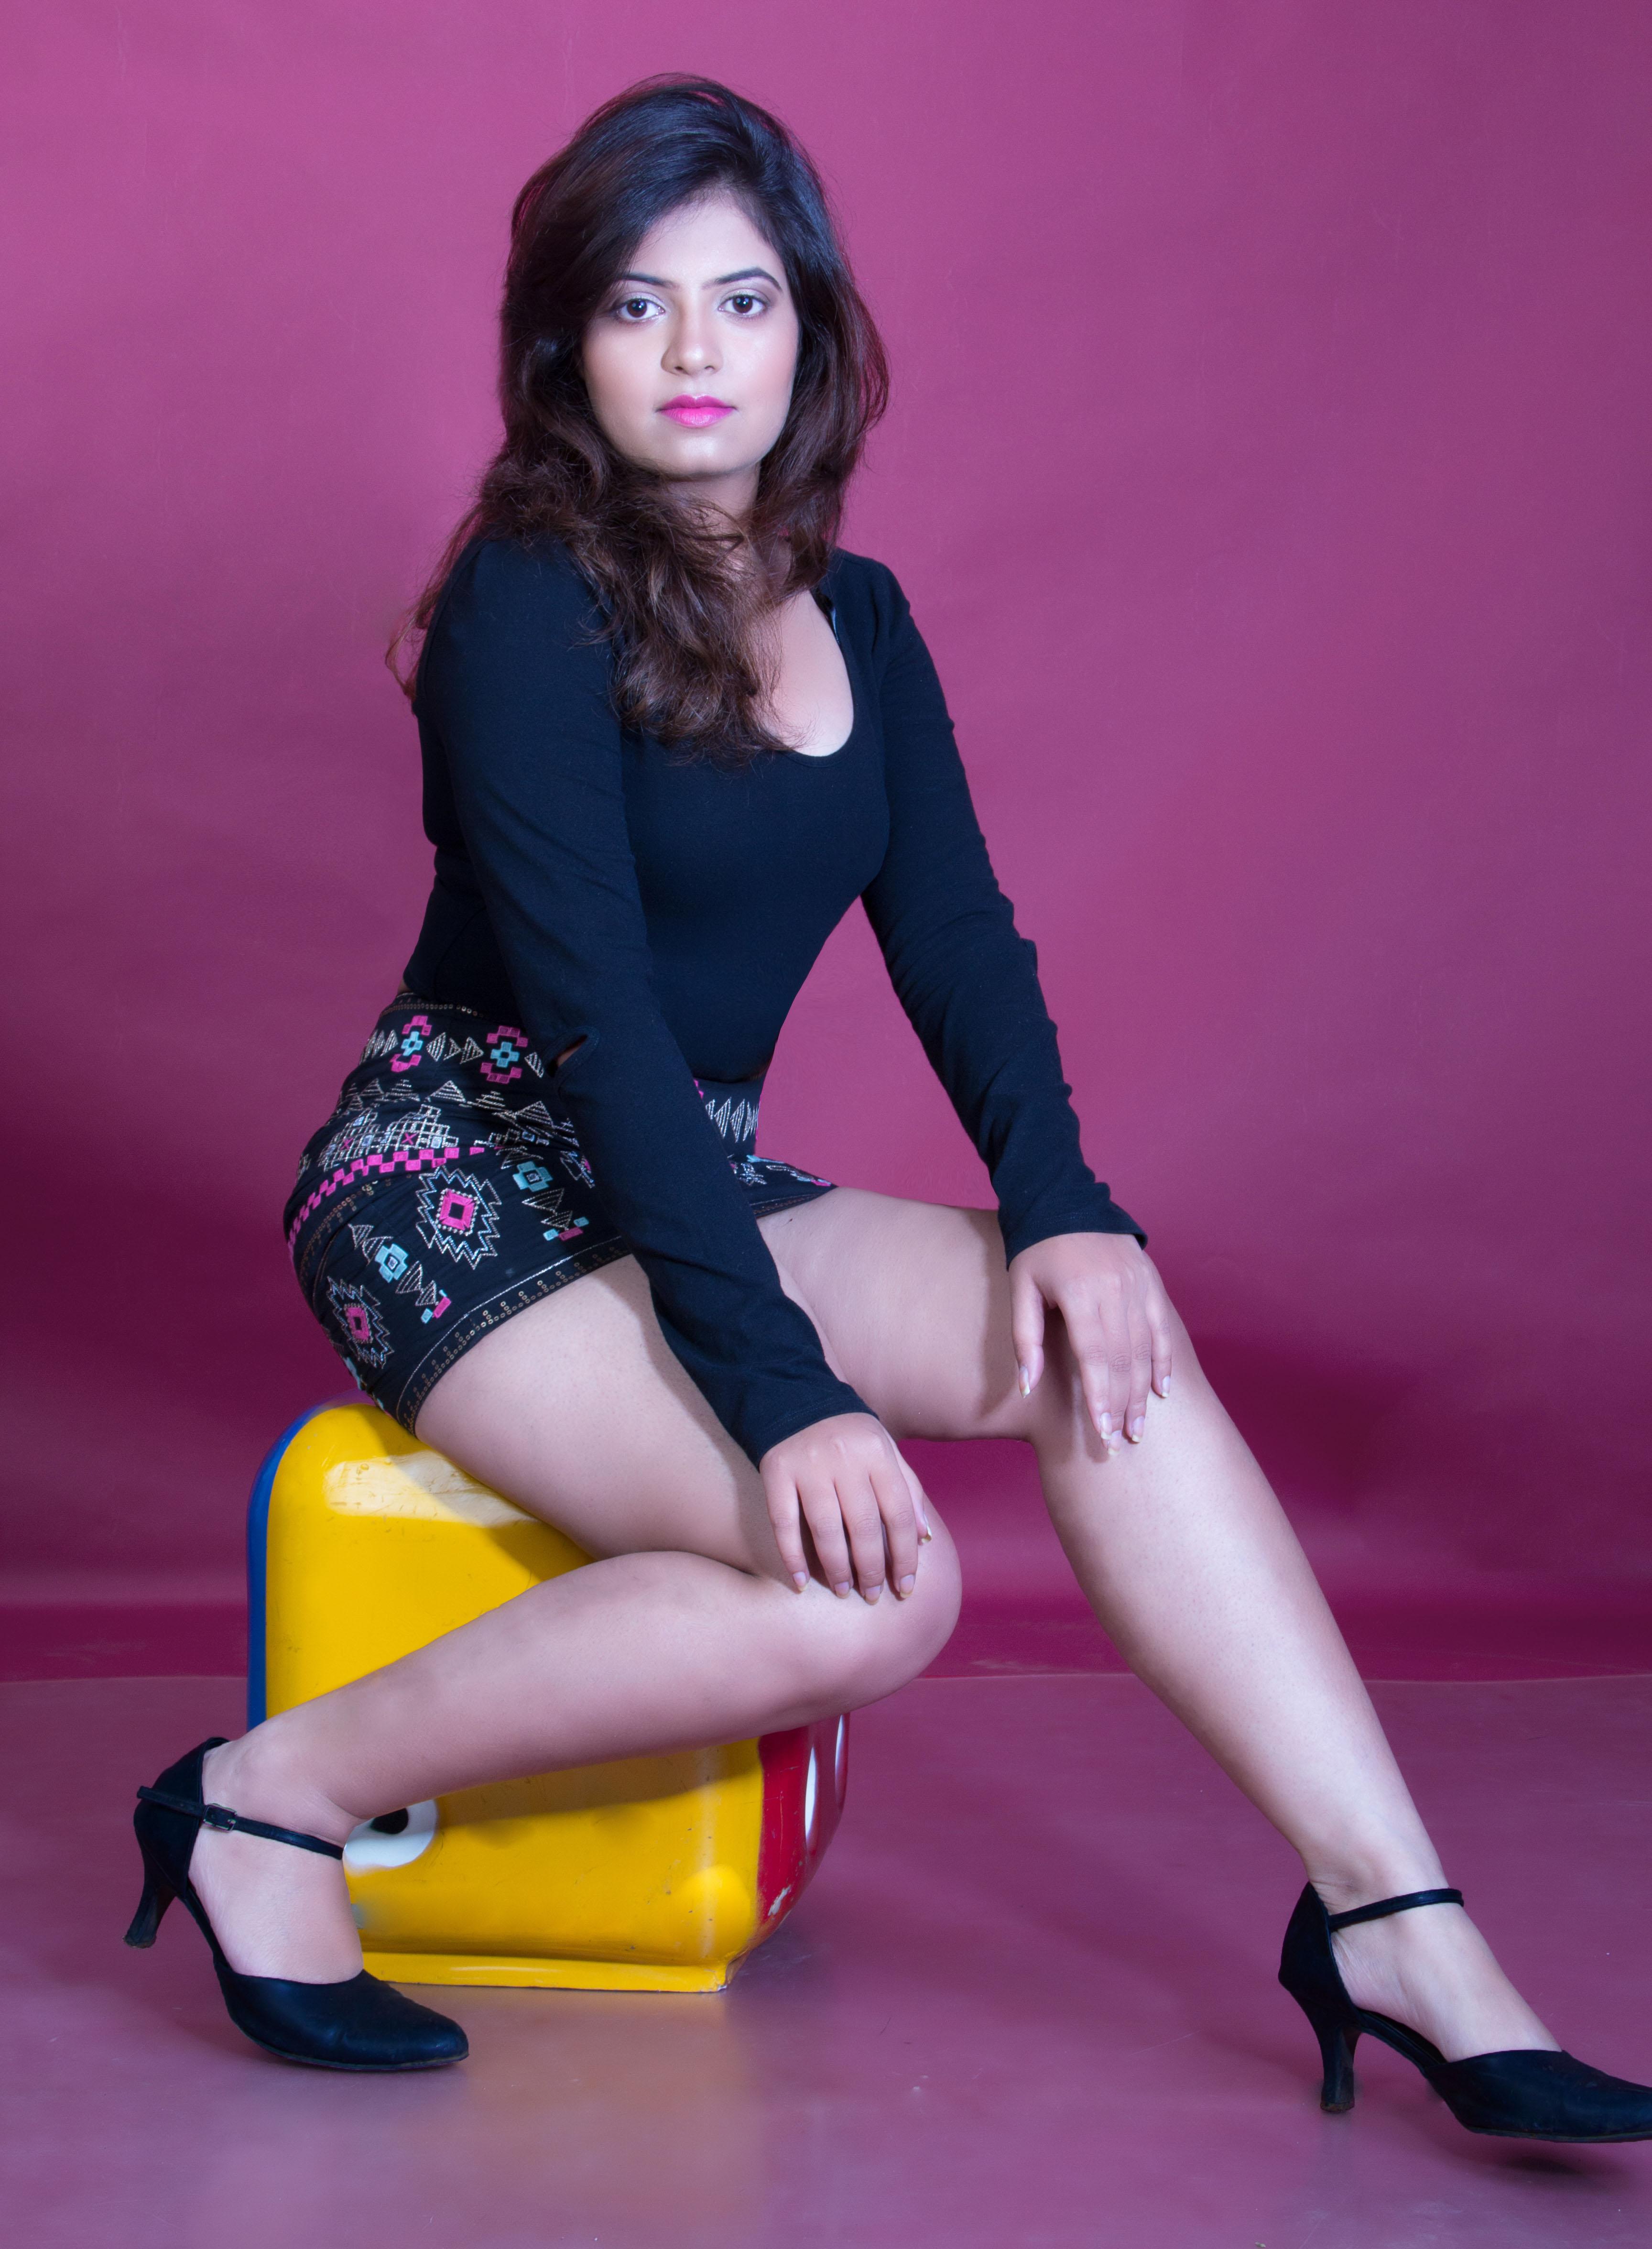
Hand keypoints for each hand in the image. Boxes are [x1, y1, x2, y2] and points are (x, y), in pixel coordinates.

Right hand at [759, 1413, 930, 1602]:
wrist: (793, 1396)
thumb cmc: (849, 1434)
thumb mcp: (885, 1450)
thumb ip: (907, 1489)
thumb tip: (924, 1537)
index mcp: (877, 1454)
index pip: (898, 1513)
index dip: (905, 1555)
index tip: (906, 1588)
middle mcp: (845, 1459)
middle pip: (863, 1526)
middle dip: (871, 1569)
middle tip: (873, 1595)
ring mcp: (808, 1466)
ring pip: (825, 1529)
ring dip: (836, 1568)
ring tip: (843, 1591)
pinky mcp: (776, 1472)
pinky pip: (784, 1523)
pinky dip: (792, 1556)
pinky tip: (801, 1582)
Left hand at [1009, 1233, 1172, 1450]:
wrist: (1065, 1201)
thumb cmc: (1035, 1251)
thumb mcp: (1021, 1290)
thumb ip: (1026, 1339)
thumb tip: (1028, 1387)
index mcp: (1080, 1295)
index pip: (1094, 1358)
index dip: (1100, 1399)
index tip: (1102, 1434)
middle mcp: (1114, 1291)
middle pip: (1124, 1360)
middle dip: (1123, 1406)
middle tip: (1122, 1443)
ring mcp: (1136, 1286)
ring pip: (1145, 1349)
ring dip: (1142, 1392)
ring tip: (1139, 1428)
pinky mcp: (1150, 1281)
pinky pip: (1161, 1327)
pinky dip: (1164, 1360)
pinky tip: (1163, 1391)